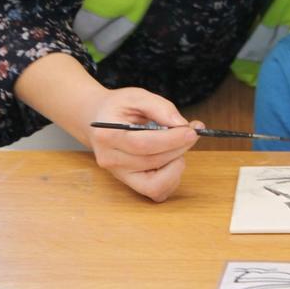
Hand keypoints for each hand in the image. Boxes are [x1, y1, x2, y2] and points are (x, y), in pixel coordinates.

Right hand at [89, 87, 199, 201]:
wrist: (97, 120)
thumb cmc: (118, 107)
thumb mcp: (136, 96)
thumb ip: (160, 107)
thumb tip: (181, 125)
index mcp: (108, 134)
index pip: (143, 144)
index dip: (171, 139)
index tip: (191, 131)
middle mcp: (110, 159)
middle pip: (152, 162)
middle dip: (179, 148)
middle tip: (192, 132)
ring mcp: (119, 174)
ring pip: (155, 184)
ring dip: (175, 165)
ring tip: (177, 146)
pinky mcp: (129, 184)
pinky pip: (156, 192)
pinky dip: (171, 178)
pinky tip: (171, 159)